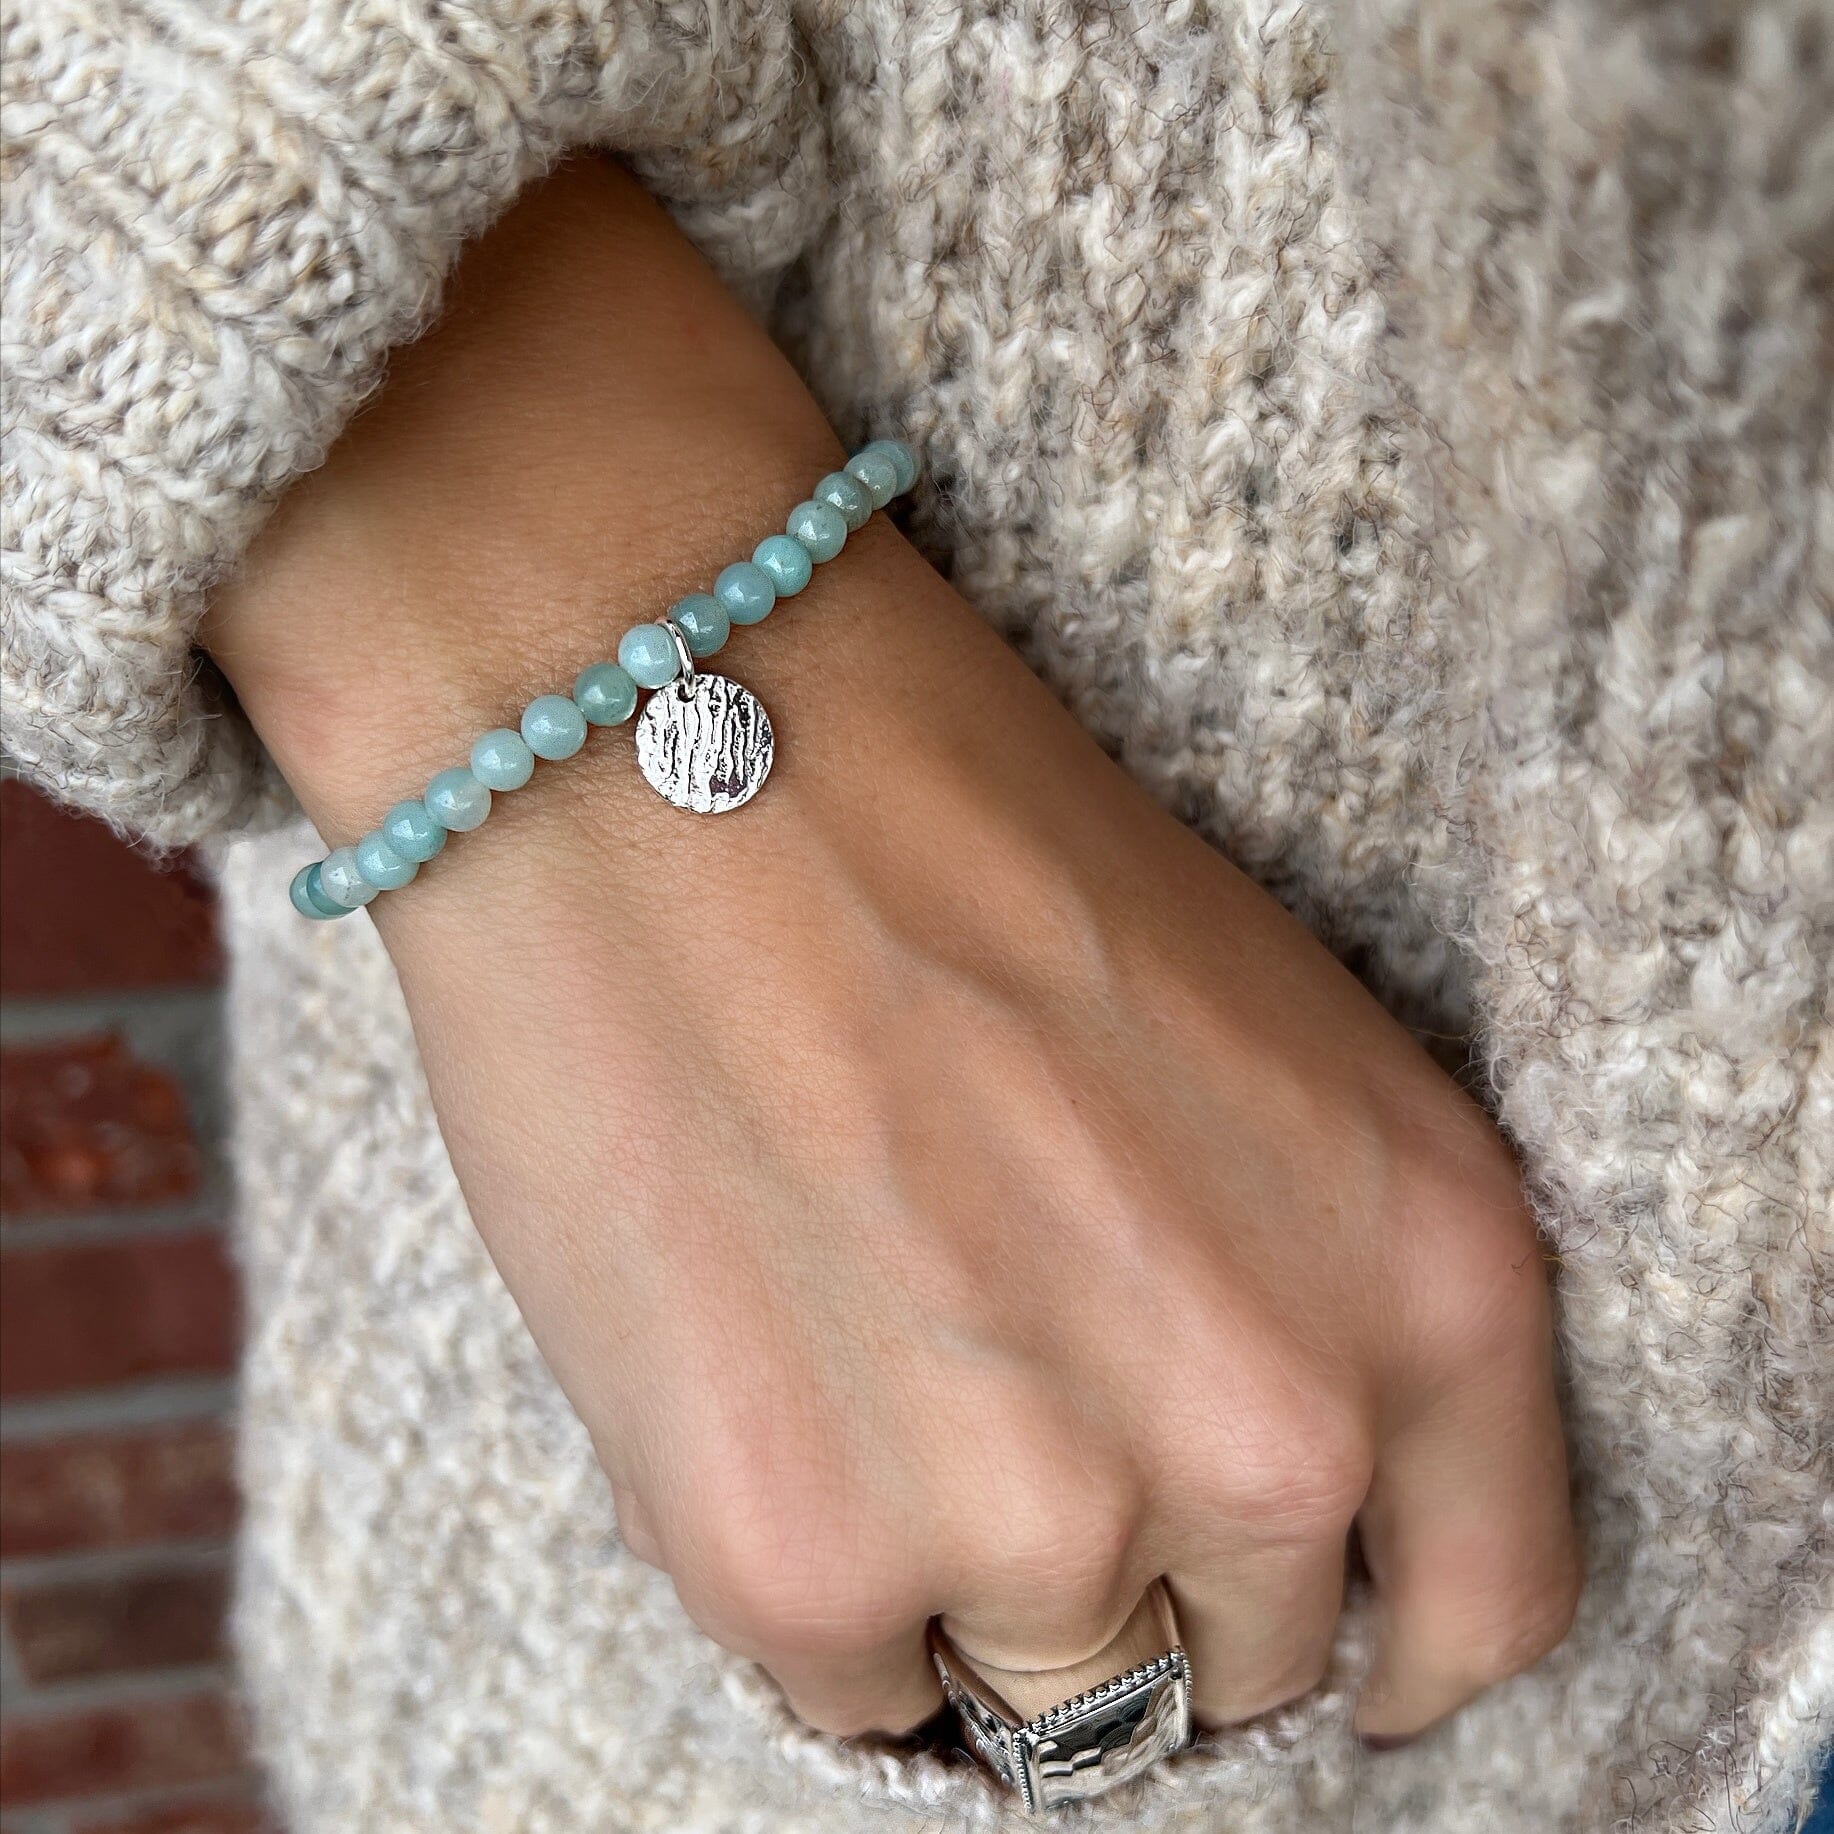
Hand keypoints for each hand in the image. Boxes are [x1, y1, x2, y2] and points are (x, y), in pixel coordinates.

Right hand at [208, 158, 1578, 1743]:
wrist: (673, 743)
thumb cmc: (959, 848)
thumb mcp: (1268, 1050)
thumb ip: (1315, 1299)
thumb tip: (1264, 1509)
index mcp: (1432, 1278)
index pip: (1479, 1604)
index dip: (1384, 1633)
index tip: (1299, 1629)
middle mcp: (1272, 1432)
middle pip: (1242, 1665)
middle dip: (1144, 1574)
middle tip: (1012, 1408)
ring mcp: (1041, 1521)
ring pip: (1044, 1692)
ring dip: (967, 1578)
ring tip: (874, 1360)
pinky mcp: (802, 1559)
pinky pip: (852, 1683)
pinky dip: (817, 1575)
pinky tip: (769, 1373)